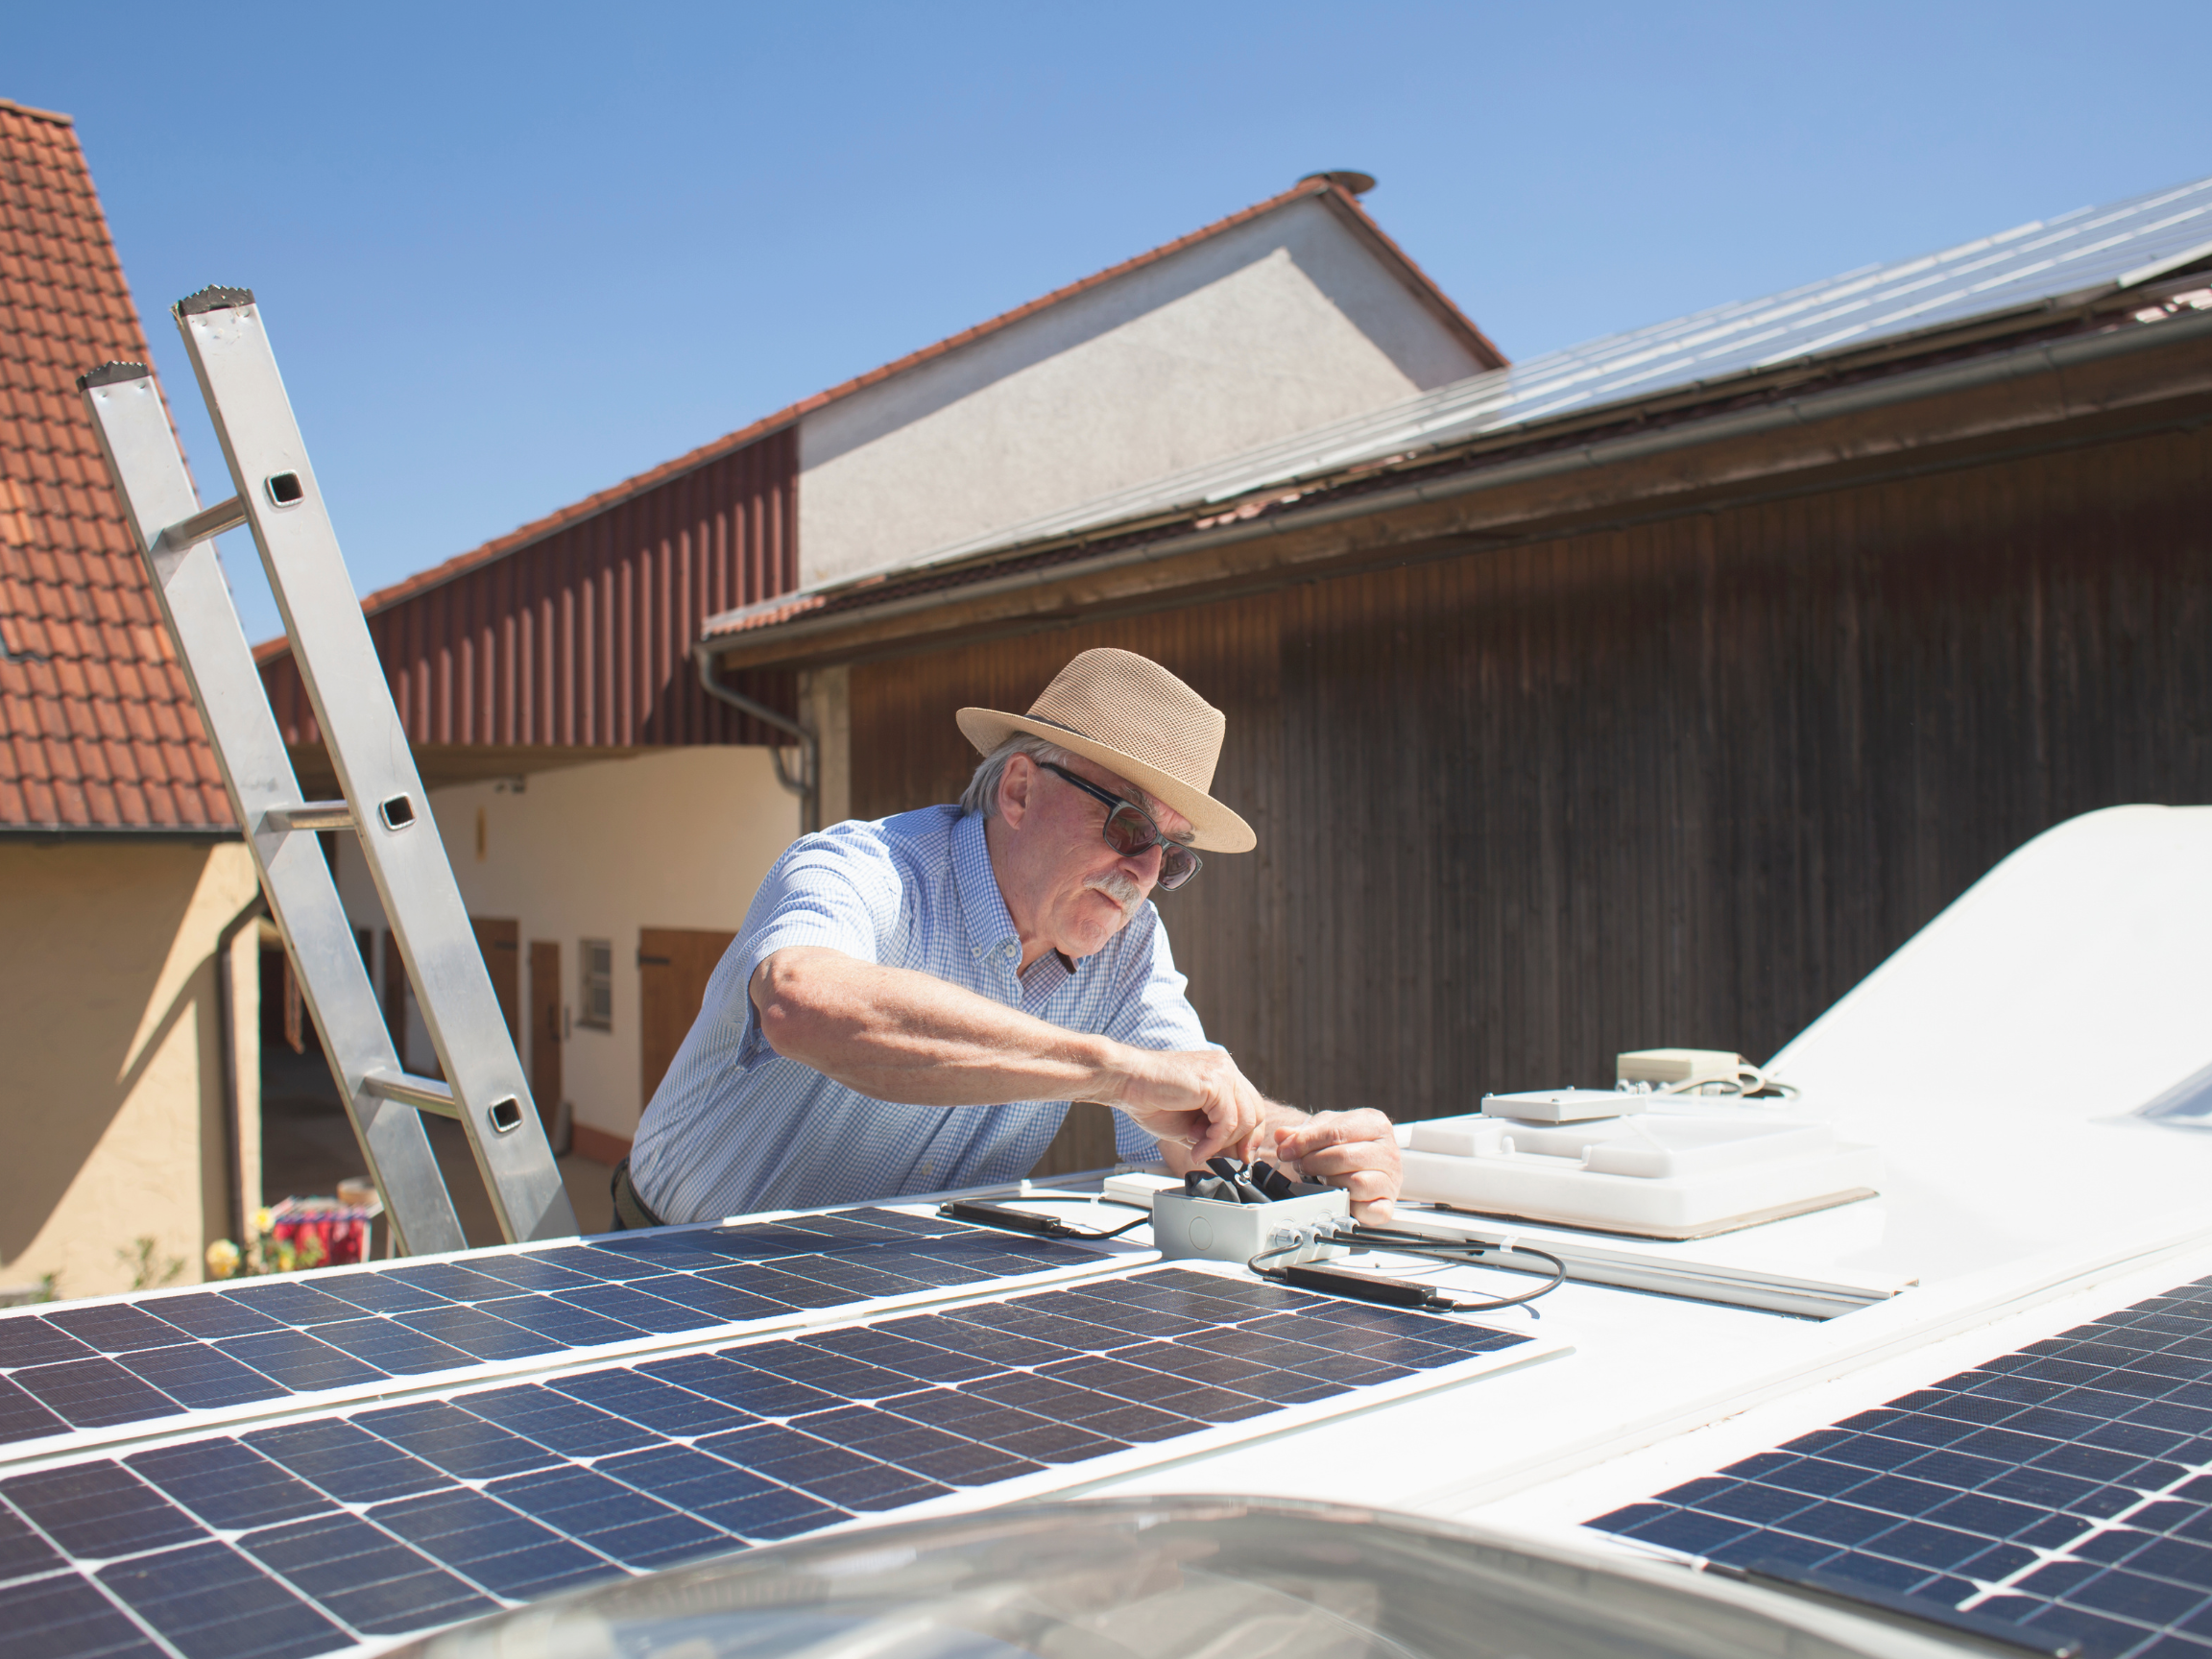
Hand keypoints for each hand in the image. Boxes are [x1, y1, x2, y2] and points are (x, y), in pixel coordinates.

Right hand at [1103, 1048, 1269, 1164]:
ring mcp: (1223, 1072)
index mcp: (1222, 1074)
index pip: (1252, 1106)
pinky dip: (1213, 1141)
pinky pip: (1227, 1122)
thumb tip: (1238, 1156)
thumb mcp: (1191, 1125)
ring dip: (1222, 1143)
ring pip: (1245, 1119)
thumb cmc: (1150, 1099)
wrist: (1125, 1080)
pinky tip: (1196, 1145)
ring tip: (1197, 1148)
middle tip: (1229, 1160)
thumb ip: (1215, 1136)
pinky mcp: (1215, 1082)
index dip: (1250, 1135)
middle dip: (1244, 1142)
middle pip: (1256, 1112)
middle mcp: (1226, 1069)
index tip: (1242, 1156)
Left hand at [1271, 1109, 1400, 1221]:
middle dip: (1315, 1163)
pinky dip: (1349, 1206)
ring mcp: (1391, 1180)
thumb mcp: (1322, 1129)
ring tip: (1321, 1179)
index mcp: (1375, 1124)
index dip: (1306, 1143)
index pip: (1337, 1132)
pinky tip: (1338, 1197)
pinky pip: (1368, 1210)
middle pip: (1345, 1158)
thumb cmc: (1342, 1144)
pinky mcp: (1387, 1206)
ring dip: (1330, 1184)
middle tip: (1302, 1166)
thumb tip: (1282, 1136)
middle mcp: (1389, 1151)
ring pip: (1356, 1184)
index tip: (1286, 1151)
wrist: (1357, 1163)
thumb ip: (1300, 1132)